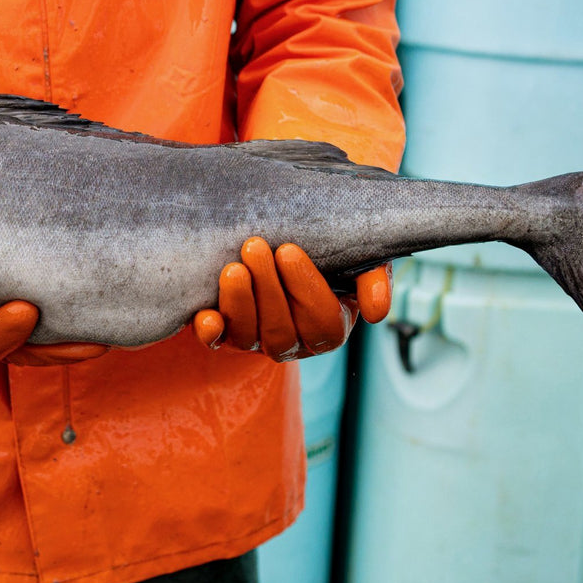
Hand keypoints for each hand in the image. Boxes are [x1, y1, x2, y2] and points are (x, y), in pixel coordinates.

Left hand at [192, 238, 390, 361]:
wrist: (284, 240)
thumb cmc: (328, 250)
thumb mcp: (360, 259)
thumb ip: (375, 279)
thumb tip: (376, 311)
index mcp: (330, 327)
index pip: (323, 322)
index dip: (306, 289)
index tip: (288, 250)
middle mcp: (293, 341)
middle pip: (282, 329)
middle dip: (268, 288)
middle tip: (255, 246)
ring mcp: (257, 340)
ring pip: (248, 336)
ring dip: (239, 303)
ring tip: (233, 269)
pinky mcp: (225, 333)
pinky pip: (216, 340)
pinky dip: (210, 331)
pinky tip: (205, 317)